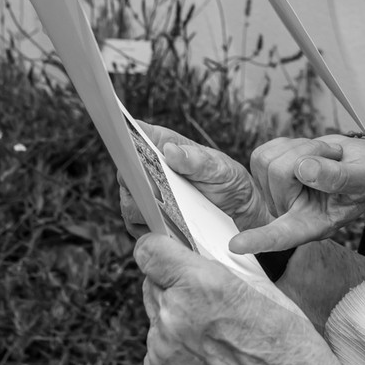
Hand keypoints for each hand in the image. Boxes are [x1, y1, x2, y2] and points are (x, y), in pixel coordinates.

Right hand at [118, 122, 270, 242]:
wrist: (238, 209)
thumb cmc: (227, 180)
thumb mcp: (220, 168)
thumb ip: (197, 160)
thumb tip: (171, 151)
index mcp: (164, 143)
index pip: (135, 134)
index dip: (126, 137)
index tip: (126, 145)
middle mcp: (149, 168)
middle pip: (127, 174)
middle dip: (138, 184)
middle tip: (158, 191)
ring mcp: (146, 194)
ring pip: (130, 203)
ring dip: (146, 210)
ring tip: (170, 214)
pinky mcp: (149, 218)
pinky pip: (139, 226)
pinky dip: (151, 229)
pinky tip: (169, 230)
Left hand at [137, 234, 345, 364]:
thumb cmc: (291, 352)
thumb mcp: (265, 292)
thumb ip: (221, 274)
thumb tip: (199, 260)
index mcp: (201, 287)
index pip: (149, 252)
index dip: (158, 249)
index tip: (165, 252)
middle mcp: (173, 318)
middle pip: (152, 285)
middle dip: (174, 286)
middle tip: (207, 301)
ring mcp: (162, 355)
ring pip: (157, 321)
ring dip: (177, 321)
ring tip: (217, 340)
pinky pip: (158, 354)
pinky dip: (177, 353)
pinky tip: (210, 363)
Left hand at [240, 134, 364, 253]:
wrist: (362, 163)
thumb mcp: (363, 179)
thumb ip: (338, 178)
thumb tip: (304, 170)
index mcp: (312, 225)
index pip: (283, 235)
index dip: (261, 239)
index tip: (236, 245)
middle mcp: (288, 213)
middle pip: (278, 172)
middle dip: (309, 154)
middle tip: (334, 159)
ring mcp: (275, 193)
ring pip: (268, 159)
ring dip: (302, 147)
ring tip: (323, 158)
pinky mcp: (267, 173)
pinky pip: (265, 149)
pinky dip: (291, 143)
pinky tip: (309, 154)